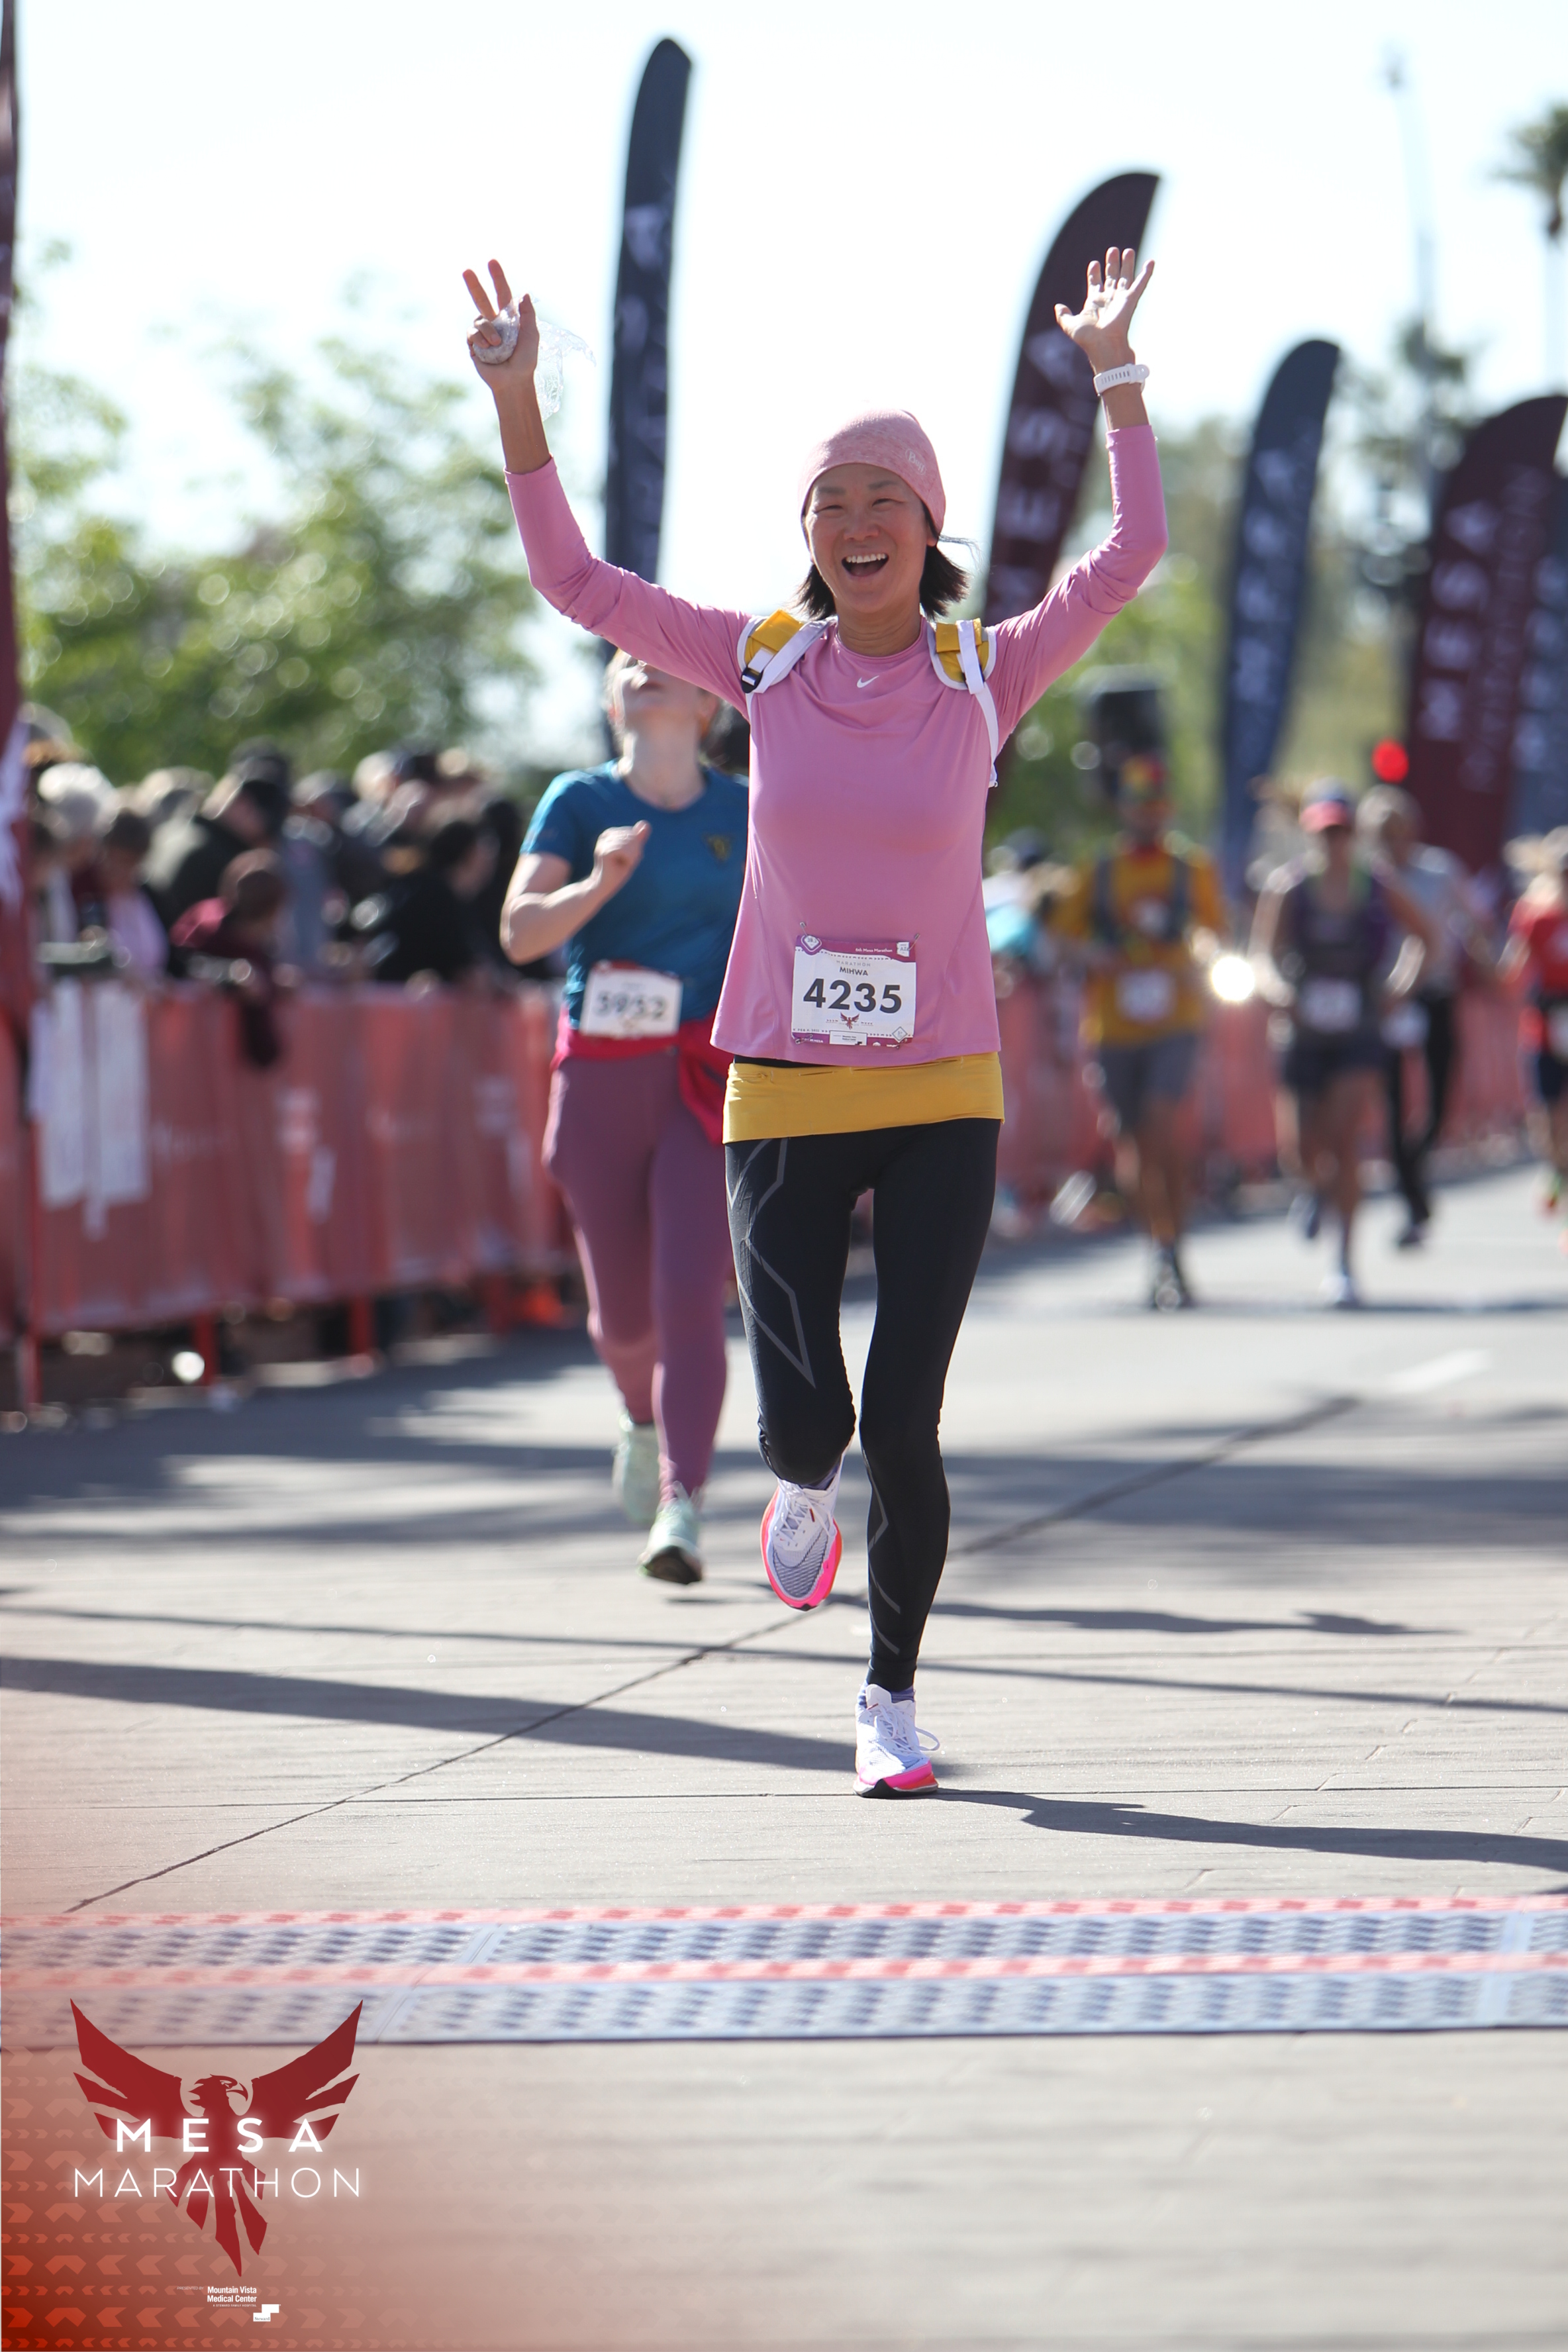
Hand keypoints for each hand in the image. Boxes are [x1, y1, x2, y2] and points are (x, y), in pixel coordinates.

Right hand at [462, 259, 540, 386]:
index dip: (497, 278)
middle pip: (481, 298)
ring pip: (479, 319)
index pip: (502, 293)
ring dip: (488, 331)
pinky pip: (472, 333)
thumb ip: (527, 315)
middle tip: (466, 271)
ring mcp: (482, 332)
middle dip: (474, 284)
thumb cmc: (525, 360)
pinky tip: (487, 349)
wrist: (513, 381)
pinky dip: (480, 339)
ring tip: (497, 344)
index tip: (492, 262)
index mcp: (509, 317)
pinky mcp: (473, 343)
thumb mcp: (531, 335)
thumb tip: (524, 293)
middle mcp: (494, 321)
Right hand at [590, 822, 648, 898]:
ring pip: (630, 844)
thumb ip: (638, 838)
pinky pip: (626, 851)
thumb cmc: (618, 870)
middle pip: (632, 837)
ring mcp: (603, 843)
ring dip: (631, 858)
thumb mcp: (632, 852)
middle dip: (634, 852)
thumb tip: (646, 823)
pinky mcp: (604, 852)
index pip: (632, 833)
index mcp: (610, 833)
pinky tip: (621, 865)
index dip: (635, 847)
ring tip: (621, 864)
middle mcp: (604, 835)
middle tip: (624, 862)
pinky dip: (629, 860)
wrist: (605, 886)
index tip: (626, 858)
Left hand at [1054, 247, 1153, 373]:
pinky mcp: (1131, 300)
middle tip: (1112, 250)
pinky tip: (1151, 262)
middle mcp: (1108, 299)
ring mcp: (1120, 299)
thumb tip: (1058, 306)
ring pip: (1125, 277)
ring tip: (1127, 251)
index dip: (1094, 273)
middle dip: (1111, 263)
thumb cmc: (1088, 339)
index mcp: (1094, 302)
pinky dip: (1146, 273)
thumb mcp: (1070, 325)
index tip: (1094, 264)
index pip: (1095, 283)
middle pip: (1111, 276)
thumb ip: (1063, 315)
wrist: (1104, 346)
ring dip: (1127, 264)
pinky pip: (1141, 284)